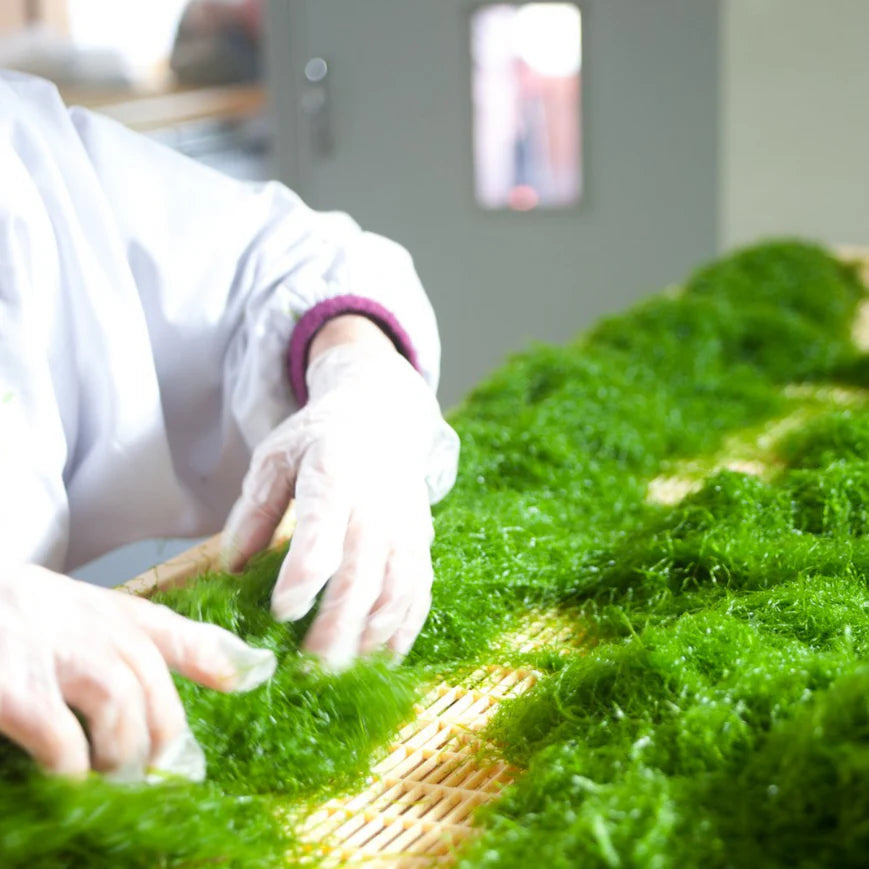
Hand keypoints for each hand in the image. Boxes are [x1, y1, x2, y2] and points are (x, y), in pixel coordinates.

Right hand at [0, 565, 274, 781]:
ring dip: (123, 756)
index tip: (254, 677)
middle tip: (160, 778)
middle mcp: (89, 623)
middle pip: (151, 685)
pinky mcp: (13, 687)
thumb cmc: (17, 618)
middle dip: (163, 738)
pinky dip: (72, 766)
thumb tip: (240, 670)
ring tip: (117, 783)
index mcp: (108, 610)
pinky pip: (61, 738)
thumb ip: (156, 638)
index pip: (174, 631)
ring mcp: (50, 651)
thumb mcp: (86, 614)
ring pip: (118, 708)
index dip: (217, 655)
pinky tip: (69, 778)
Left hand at [222, 331, 458, 669]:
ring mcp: (406, 527)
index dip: (302, 579)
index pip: (322, 535)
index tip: (279, 613)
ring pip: (396, 593)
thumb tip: (230, 572)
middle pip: (362, 577)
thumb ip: (253, 513)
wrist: (384, 415)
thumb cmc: (319, 440)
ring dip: (369, 640)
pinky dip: (402, 631)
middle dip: (335, 631)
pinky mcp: (421, 543)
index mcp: (334, 476)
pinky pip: (419, 594)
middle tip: (306, 673)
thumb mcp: (275, 459)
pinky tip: (379, 659)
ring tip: (339, 677)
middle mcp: (377, 506)